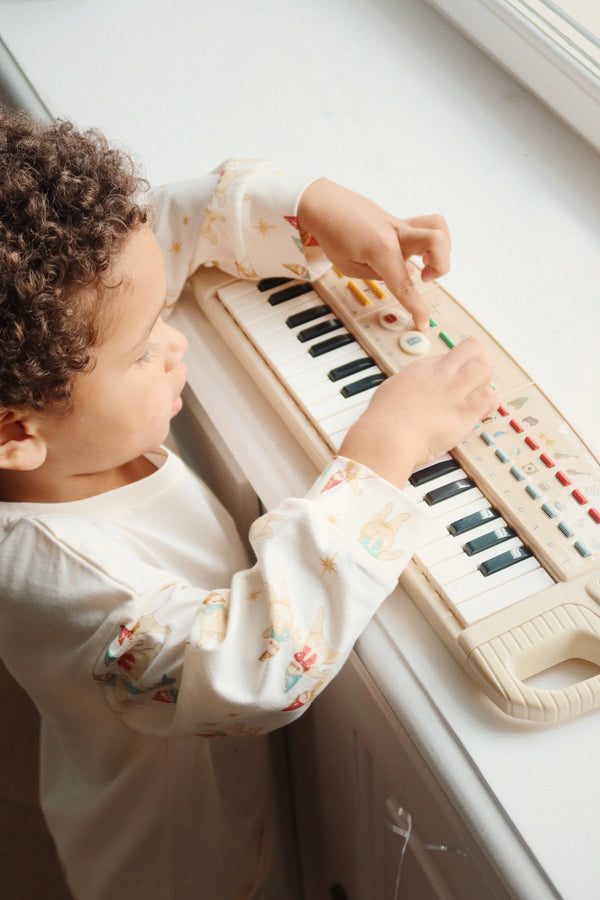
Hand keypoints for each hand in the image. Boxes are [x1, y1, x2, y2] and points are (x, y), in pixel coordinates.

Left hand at [297, 178, 450, 329]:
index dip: (417, 308)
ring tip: (425, 264)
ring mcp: (400, 225)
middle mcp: (396, 234)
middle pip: (437, 241)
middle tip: (424, 279)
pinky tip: (415, 253)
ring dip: (441, 250)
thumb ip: (377, 275)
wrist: (326, 204)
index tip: (422, 322)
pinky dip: (429, 242)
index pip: (405, 284)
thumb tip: (401, 277)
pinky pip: (426, 227)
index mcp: (381, 249)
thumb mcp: (349, 267)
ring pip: (438, 226)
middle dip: (440, 267)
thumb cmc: (333, 233)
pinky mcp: (400, 222)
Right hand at [339, 338, 494, 487]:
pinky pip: (490, 398)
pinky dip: (489, 404)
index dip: (456, 365)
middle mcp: (441, 375)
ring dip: (485, 381)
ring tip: (477, 395)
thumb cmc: (382, 420)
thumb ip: (408, 384)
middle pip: (473, 349)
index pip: (450, 354)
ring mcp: (454, 392)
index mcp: (422, 369)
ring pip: (485, 369)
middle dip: (478, 360)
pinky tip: (481, 411)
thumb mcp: (391, 389)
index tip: (456, 375)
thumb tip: (413, 387)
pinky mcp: (464, 413)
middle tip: (474, 377)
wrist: (387, 437)